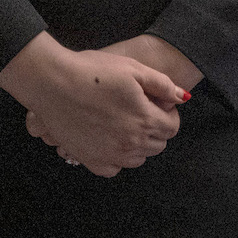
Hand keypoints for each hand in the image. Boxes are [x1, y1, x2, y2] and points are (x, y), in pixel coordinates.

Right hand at [0, 33, 184, 176]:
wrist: (53, 83)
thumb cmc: (93, 71)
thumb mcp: (133, 68)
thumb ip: (162, 84)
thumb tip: (183, 98)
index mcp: (145, 119)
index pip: (172, 128)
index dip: (167, 113)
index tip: (156, 104)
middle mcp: (131, 143)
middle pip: (157, 145)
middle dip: (155, 128)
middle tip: (139, 111)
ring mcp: (111, 155)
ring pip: (138, 158)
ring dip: (137, 144)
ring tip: (123, 122)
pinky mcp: (91, 161)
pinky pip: (114, 168)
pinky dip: (116, 157)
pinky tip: (108, 138)